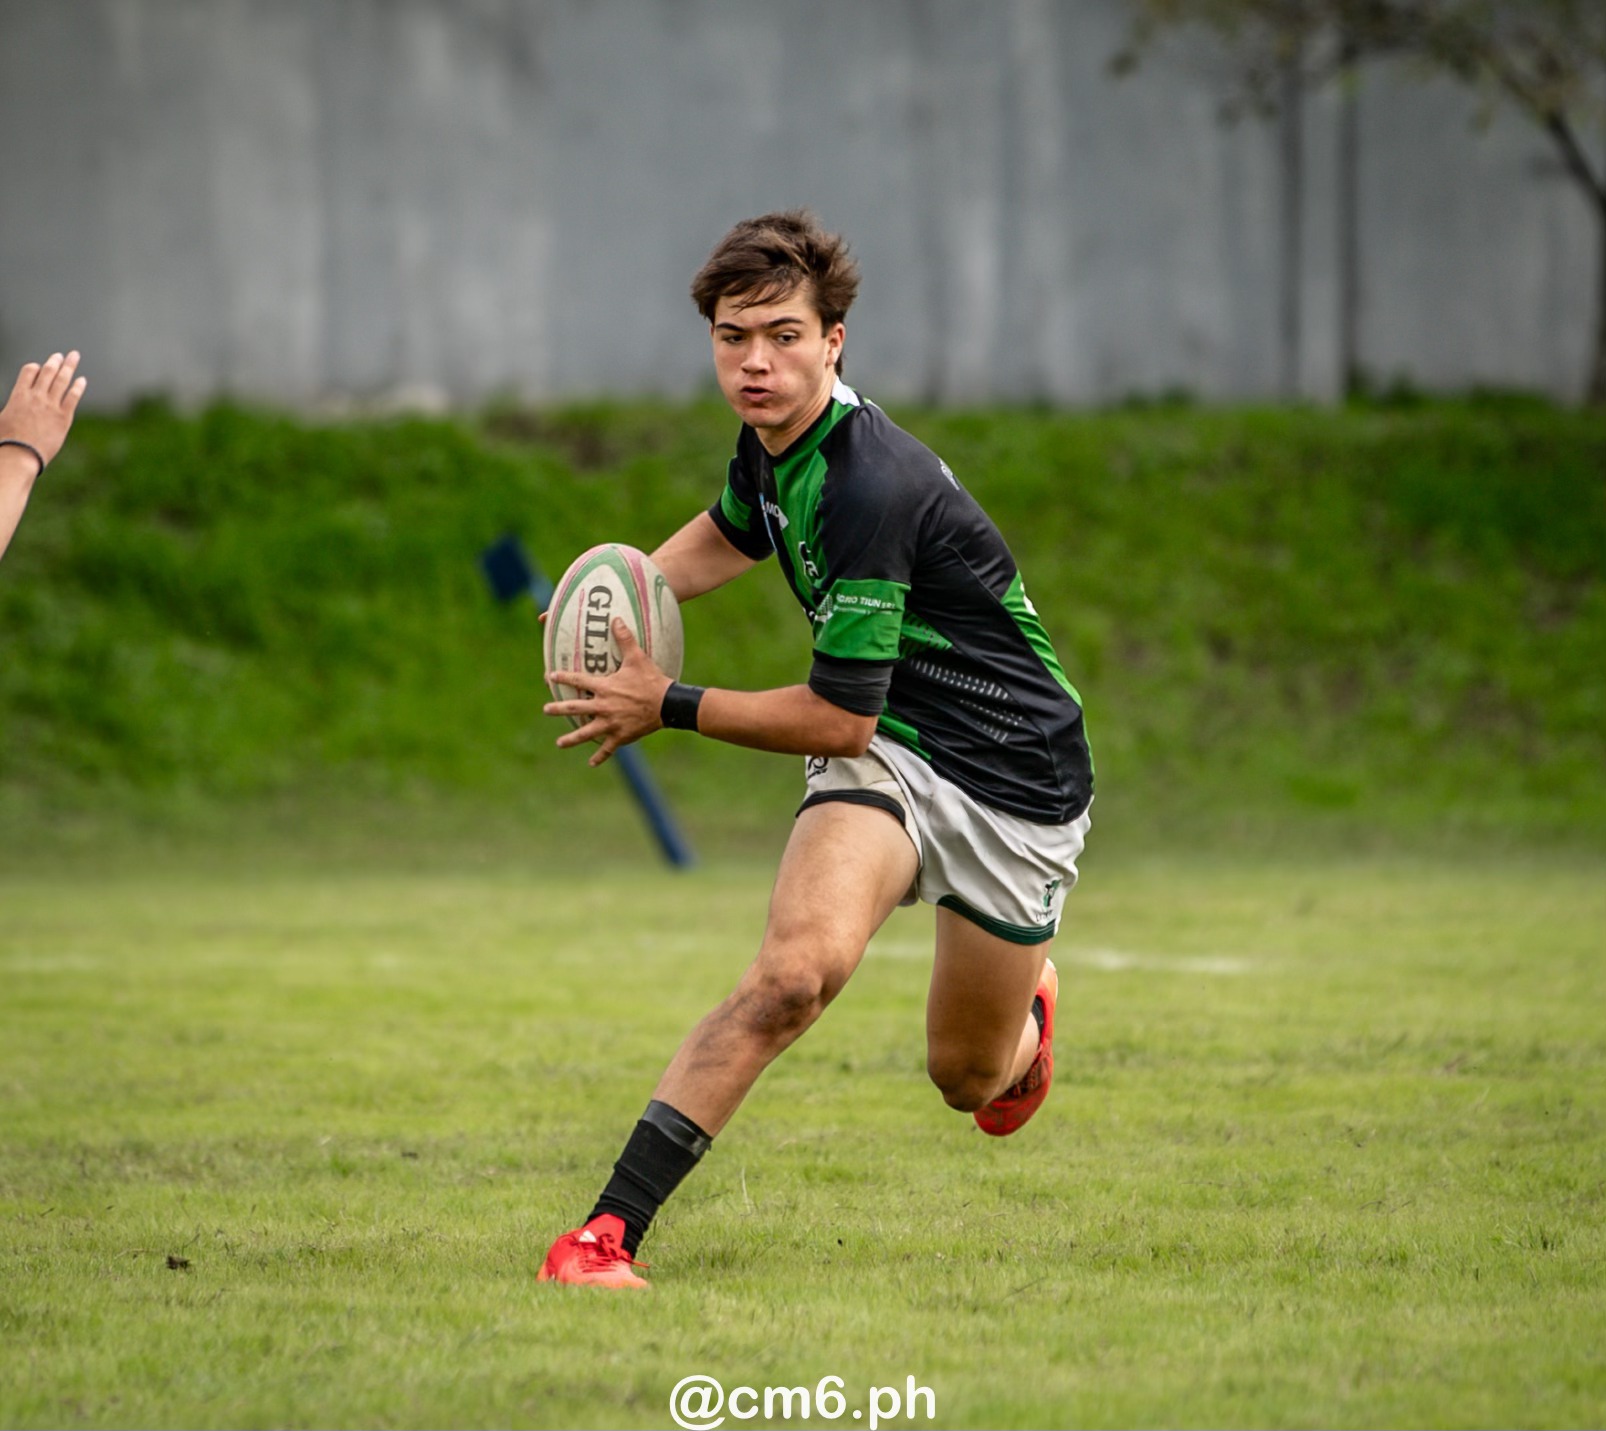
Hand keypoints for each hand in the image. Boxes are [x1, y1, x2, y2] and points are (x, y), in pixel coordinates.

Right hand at [0, 352, 86, 468]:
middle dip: (55, 361)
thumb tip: (11, 412)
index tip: (40, 367)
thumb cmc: (6, 440)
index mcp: (19, 395)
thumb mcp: (2, 418)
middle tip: (61, 355)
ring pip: (62, 380)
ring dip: (68, 367)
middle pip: (48, 372)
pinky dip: (78, 387)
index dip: (35, 367)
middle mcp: (36, 396)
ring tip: (74, 357)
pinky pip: (73, 397)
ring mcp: (51, 406)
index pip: (29, 371)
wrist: (21, 454)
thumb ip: (10, 409)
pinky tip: (82, 380)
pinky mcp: (64, 417)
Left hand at [544, 617, 672, 766]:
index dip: (563, 677)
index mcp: (604, 687)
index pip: (578, 680)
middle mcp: (603, 707)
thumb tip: (616, 619)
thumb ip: (625, 639)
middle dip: (558, 709)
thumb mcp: (638, 658)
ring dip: (571, 739)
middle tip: (546, 710)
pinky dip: (600, 756)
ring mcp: (610, 724)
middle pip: (575, 709)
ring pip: (586, 733)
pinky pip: (607, 748)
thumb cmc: (651, 680)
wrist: (668, 704)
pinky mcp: (621, 736)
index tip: (550, 676)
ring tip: (560, 743)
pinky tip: (591, 762)